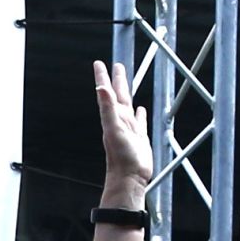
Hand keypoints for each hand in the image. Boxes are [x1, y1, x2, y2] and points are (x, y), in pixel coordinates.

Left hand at [87, 58, 151, 199]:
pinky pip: (140, 121)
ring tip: (127, 84)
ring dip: (128, 94)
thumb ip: (107, 108)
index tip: (99, 63)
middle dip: (117, 80)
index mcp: (113, 116)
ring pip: (129, 106)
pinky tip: (140, 110)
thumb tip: (100, 88)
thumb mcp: (113, 128)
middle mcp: (120, 120)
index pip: (107, 92)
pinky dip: (140, 114)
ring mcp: (130, 128)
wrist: (130, 176)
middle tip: (117, 65)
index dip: (103, 77)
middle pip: (119, 95)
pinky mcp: (140, 137)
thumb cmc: (120, 156)